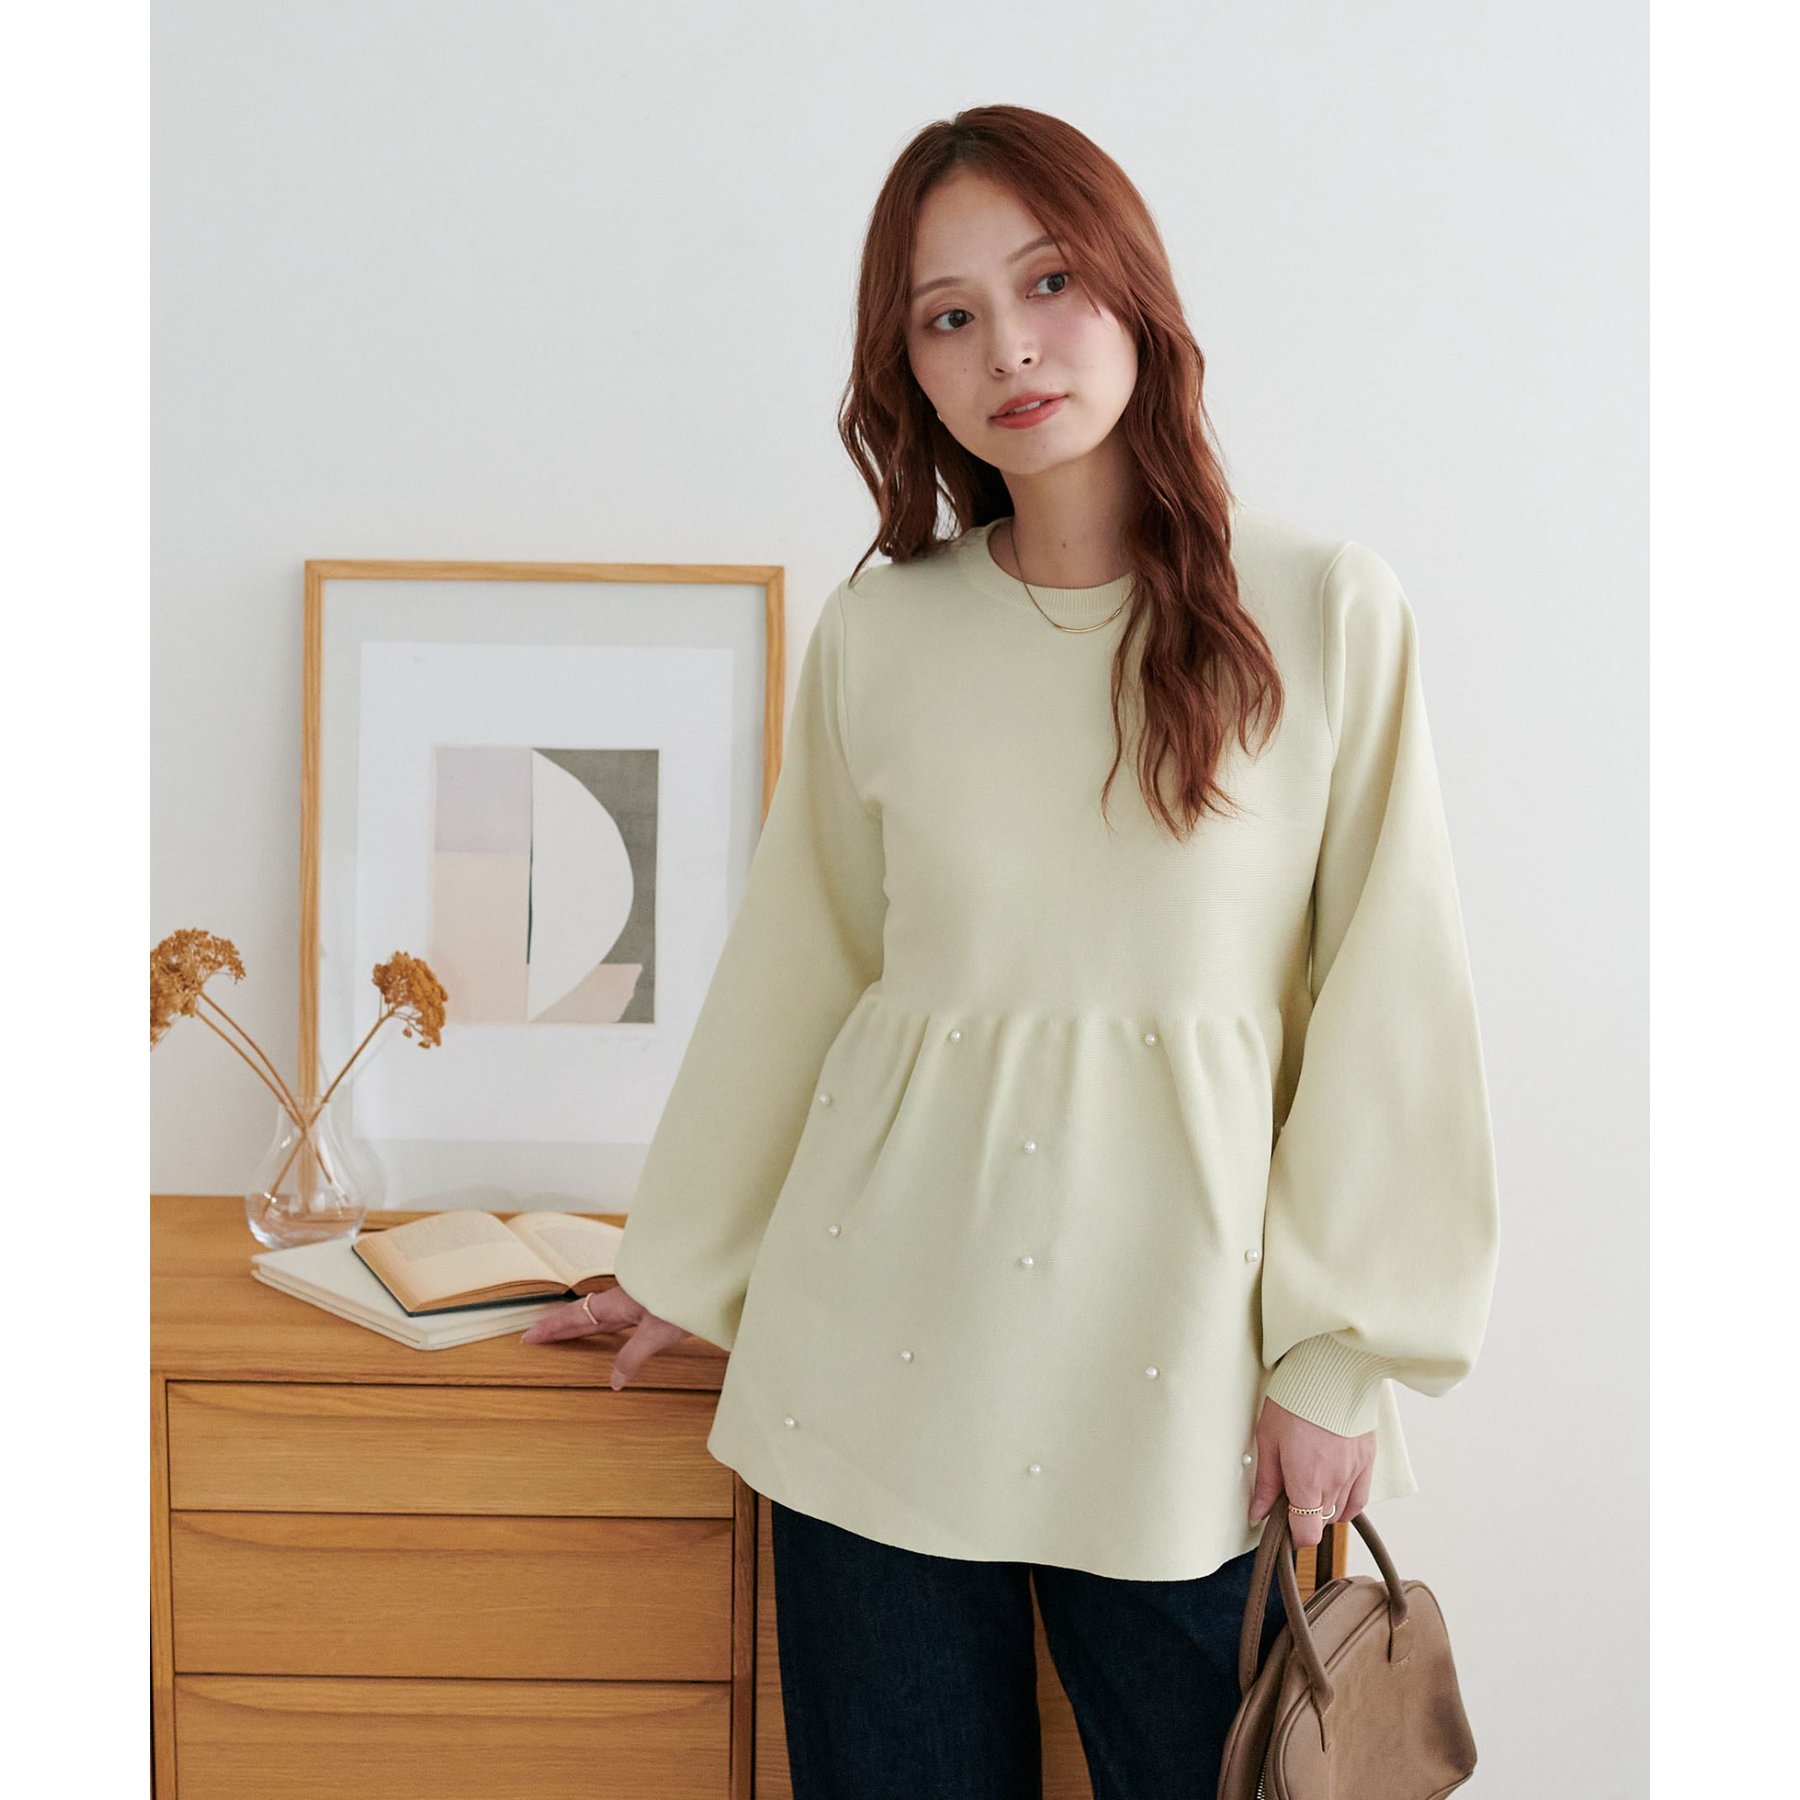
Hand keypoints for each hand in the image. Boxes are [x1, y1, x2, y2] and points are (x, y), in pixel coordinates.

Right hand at [518, 1281, 689, 1389]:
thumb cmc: (685, 1297)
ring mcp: (634, 1299)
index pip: (575, 1316)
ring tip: (564, 1335)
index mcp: (616, 1303)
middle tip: (536, 1337)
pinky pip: (616, 1315)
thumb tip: (613, 1381)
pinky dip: (602, 1324)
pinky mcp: (649, 1301)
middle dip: (559, 1327)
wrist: (710, 1275)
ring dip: (579, 1325)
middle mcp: (621, 1299)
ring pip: (599, 1314)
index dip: (552, 1328)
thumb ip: (633, 1356)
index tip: (529, 1336)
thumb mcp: (657, 1332)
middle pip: (582, 1314)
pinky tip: (606, 1330)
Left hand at [1248, 1396, 1374, 1548]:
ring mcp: (1354, 1473)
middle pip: (1322, 1523)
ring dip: (1324, 1507)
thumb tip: (1258, 1513)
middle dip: (1304, 1516)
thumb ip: (1266, 1482)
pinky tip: (1334, 1489)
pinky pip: (1360, 1498)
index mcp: (1307, 1481)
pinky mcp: (1368, 1460)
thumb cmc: (1294, 1400)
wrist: (1331, 1371)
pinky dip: (1347, 1501)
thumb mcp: (1268, 1438)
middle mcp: (1334, 1483)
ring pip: (1341, 1512)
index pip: (1307, 1534)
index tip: (1282, 1523)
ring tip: (1310, 1484)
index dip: (1293, 1535)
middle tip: (1290, 1492)